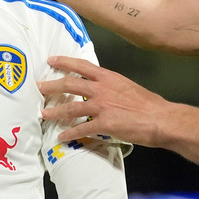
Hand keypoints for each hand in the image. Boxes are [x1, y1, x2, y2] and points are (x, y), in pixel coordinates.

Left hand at [38, 55, 172, 146]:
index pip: (82, 66)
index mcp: (109, 77)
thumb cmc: (149, 104)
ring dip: (55, 111)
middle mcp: (102, 88)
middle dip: (51, 86)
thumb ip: (113, 87)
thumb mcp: (128, 87)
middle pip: (69, 83)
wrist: (161, 119)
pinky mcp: (104, 124)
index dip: (65, 62)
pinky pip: (81, 128)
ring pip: (71, 106)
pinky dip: (69, 133)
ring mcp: (101, 106)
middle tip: (37, 88)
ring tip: (43, 114)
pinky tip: (61, 138)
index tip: (51, 60)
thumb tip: (103, 91)